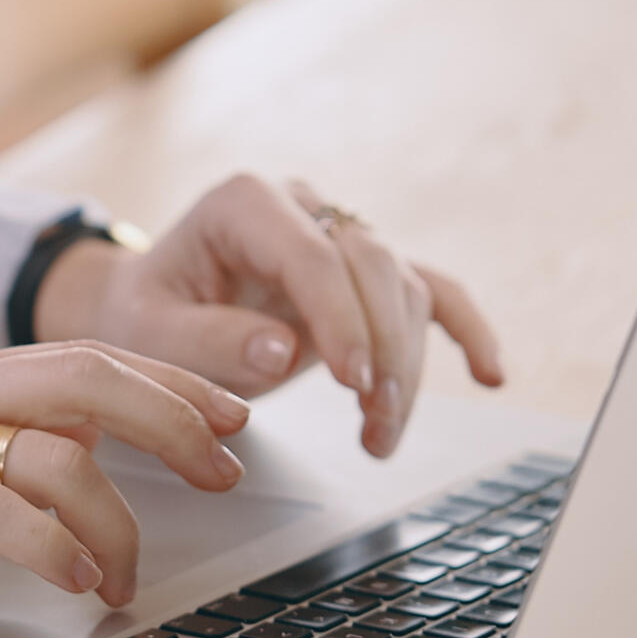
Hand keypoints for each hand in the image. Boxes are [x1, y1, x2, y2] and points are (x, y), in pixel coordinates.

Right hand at [0, 345, 248, 609]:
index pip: (89, 356)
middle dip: (177, 422)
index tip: (231, 413)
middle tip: (228, 469)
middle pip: (94, 381)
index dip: (171, 382)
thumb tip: (76, 457)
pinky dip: (53, 550)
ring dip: (116, 520)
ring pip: (58, 454)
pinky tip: (75, 583)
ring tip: (127, 577)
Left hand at [34, 174, 502, 458]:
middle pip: (372, 266)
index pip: (312, 255)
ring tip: (379, 434)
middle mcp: (302, 206)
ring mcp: (339, 234)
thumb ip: (208, 340)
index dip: (340, 318)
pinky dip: (464, 329)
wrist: (148, 307)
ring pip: (402, 288)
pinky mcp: (362, 273)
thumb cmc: (145, 315)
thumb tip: (283, 349)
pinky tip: (491, 373)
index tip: (350, 382)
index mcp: (244, 203)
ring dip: (405, 365)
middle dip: (383, 349)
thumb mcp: (150, 333)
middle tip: (374, 420)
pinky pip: (429, 290)